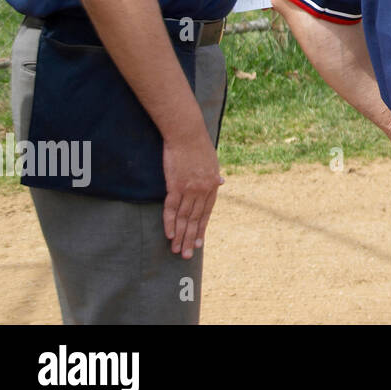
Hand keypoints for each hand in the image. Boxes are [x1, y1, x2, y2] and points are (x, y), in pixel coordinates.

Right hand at [161, 130, 223, 258]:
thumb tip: (221, 183)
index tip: (199, 243)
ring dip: (180, 235)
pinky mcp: (175, 185)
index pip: (206, 213)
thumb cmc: (199, 145)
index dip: (201, 229)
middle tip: (186, 255)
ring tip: (176, 250)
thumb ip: (214, 175)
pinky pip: (171, 208)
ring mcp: (189, 189)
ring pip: (183, 217)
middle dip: (190, 238)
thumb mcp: (213, 161)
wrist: (187, 133)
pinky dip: (169, 222)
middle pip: (195, 219)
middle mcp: (202, 190)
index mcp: (212, 185)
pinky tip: (169, 234)